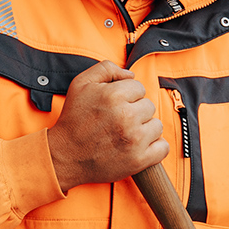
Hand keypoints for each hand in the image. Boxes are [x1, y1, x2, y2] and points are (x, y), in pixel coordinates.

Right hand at [47, 61, 168, 193]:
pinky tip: (140, 145)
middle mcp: (126, 116)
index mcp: (114, 95)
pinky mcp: (138, 160)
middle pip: (149, 106)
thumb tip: (131, 75)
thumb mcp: (81, 83)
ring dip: (145, 129)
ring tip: (127, 133)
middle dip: (136, 111)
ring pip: (157, 125)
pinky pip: (163, 147)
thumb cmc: (73, 119)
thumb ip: (106, 68)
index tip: (115, 105)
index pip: (139, 88)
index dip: (127, 95)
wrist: (65, 155)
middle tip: (119, 120)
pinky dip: (155, 147)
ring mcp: (134, 140)